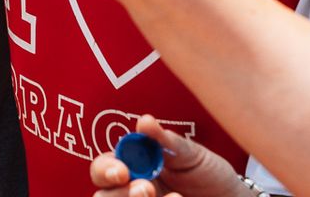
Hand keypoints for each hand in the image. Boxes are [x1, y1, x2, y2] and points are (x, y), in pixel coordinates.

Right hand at [91, 117, 247, 196]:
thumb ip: (166, 140)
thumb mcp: (190, 154)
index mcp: (132, 167)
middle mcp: (131, 191)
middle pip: (102, 196)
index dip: (106, 169)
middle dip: (119, 194)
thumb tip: (144, 121)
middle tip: (145, 189)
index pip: (103, 168)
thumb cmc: (207, 173)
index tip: (122, 171)